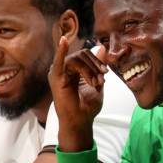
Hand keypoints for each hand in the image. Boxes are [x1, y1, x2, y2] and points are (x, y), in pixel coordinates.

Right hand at [48, 37, 107, 151]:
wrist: (81, 121)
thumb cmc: (87, 106)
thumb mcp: (97, 82)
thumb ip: (98, 66)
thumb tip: (102, 47)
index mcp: (72, 70)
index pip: (85, 55)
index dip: (97, 61)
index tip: (106, 73)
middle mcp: (64, 69)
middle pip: (82, 54)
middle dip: (95, 65)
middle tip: (102, 80)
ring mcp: (59, 72)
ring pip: (77, 58)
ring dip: (90, 70)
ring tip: (96, 83)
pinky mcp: (56, 78)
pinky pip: (60, 61)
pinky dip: (62, 51)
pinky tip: (63, 41)